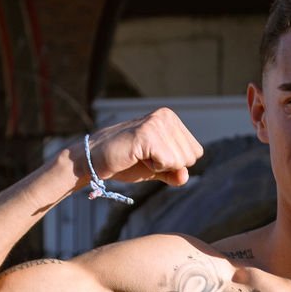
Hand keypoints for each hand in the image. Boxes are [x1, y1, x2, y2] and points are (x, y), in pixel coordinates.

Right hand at [85, 108, 204, 188]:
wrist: (95, 160)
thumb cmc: (125, 163)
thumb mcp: (157, 169)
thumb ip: (174, 173)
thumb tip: (185, 175)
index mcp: (171, 119)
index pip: (196, 152)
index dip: (175, 164)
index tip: (152, 157)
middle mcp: (166, 116)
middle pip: (191, 157)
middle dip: (169, 166)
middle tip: (144, 157)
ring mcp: (156, 122)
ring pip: (181, 161)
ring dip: (159, 166)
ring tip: (139, 155)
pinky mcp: (147, 133)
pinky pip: (168, 162)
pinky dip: (153, 167)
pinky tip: (136, 156)